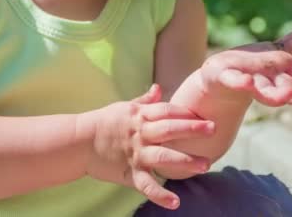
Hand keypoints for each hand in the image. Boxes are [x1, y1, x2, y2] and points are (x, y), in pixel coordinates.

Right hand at [86, 84, 214, 209]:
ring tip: (205, 165)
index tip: (204, 113)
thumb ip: (144, 101)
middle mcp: (140, 133)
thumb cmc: (104, 122)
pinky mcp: (129, 172)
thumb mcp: (124, 107)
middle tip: (213, 129)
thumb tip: (159, 88)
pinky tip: (175, 202)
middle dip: (191, 129)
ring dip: (184, 161)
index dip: (185, 112)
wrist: (78, 141)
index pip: (166, 110)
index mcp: (140, 116)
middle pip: (169, 129)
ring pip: (163, 156)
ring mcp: (136, 153)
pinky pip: (146, 184)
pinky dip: (160, 194)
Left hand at [202, 27, 291, 106]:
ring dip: (277, 95)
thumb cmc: (249, 67)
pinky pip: (235, 80)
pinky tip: (248, 83)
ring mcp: (247, 80)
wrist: (215, 76)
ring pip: (265, 90)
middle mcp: (267, 82)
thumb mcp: (274, 52)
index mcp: (281, 75)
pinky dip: (241, 83)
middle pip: (290, 88)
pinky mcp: (225, 77)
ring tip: (289, 96)